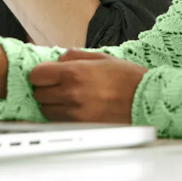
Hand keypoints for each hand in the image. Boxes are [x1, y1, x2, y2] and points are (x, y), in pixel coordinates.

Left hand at [30, 50, 147, 123]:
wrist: (144, 98)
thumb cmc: (127, 77)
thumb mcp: (102, 57)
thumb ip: (76, 55)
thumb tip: (59, 58)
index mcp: (75, 72)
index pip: (37, 75)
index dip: (41, 72)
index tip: (47, 72)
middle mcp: (71, 93)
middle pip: (38, 92)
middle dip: (45, 86)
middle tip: (57, 83)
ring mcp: (75, 112)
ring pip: (45, 109)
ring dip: (51, 101)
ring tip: (66, 95)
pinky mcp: (80, 125)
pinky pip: (58, 120)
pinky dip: (59, 113)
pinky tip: (72, 106)